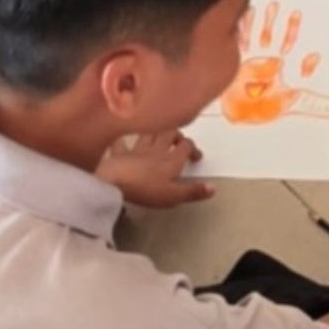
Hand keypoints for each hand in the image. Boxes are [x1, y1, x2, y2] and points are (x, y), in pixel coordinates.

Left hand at [96, 129, 213, 205]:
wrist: (114, 182)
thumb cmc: (146, 190)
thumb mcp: (173, 196)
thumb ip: (193, 192)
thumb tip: (214, 187)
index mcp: (171, 160)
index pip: (186, 147)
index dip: (192, 149)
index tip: (196, 156)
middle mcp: (156, 149)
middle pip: (169, 133)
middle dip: (176, 134)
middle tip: (179, 141)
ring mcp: (136, 149)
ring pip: (149, 133)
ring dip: (155, 131)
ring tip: (158, 134)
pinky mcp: (119, 153)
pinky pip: (122, 142)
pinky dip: (124, 140)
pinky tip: (123, 139)